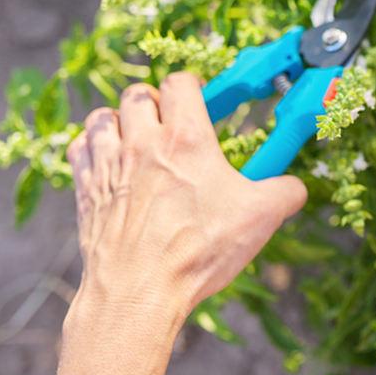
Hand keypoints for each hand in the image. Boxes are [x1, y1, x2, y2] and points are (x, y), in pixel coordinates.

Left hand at [64, 72, 306, 324]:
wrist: (139, 292)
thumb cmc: (199, 251)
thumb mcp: (260, 217)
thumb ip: (286, 193)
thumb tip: (295, 188)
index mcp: (186, 139)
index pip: (180, 83)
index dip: (193, 86)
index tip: (202, 101)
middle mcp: (142, 143)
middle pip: (138, 93)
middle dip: (156, 101)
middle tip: (170, 123)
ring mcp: (108, 165)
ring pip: (102, 116)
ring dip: (120, 121)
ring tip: (136, 139)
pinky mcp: (85, 191)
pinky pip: (79, 148)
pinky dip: (92, 147)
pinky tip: (108, 162)